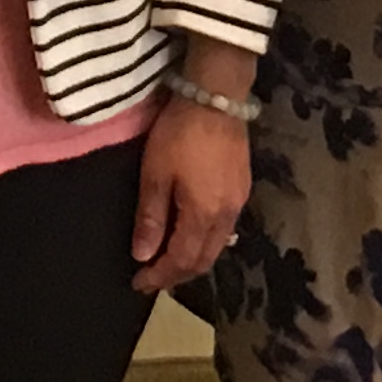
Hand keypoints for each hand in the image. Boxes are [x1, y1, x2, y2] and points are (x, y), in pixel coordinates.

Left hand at [129, 85, 251, 295]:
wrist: (216, 97)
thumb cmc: (180, 134)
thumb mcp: (155, 174)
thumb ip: (150, 217)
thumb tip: (142, 255)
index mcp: (203, 216)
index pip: (181, 260)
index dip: (159, 276)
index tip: (139, 284)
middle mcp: (226, 216)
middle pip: (203, 260)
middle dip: (177, 274)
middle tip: (153, 278)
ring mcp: (238, 202)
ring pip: (217, 246)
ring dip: (193, 259)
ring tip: (170, 261)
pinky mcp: (243, 187)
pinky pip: (225, 229)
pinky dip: (205, 242)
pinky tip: (192, 235)